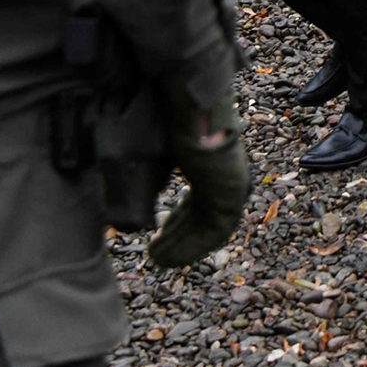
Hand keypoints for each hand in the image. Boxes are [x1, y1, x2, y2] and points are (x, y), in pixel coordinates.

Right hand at [149, 91, 248, 268]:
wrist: (185, 107)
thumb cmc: (163, 125)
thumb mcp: (147, 161)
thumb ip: (144, 188)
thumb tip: (132, 219)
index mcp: (204, 158)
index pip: (196, 197)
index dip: (177, 220)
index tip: (158, 234)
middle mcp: (219, 169)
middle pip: (201, 211)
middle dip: (177, 234)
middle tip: (156, 252)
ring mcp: (229, 178)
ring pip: (209, 222)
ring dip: (183, 244)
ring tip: (158, 260)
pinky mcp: (234, 189)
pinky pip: (219, 227)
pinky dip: (195, 244)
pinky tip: (171, 258)